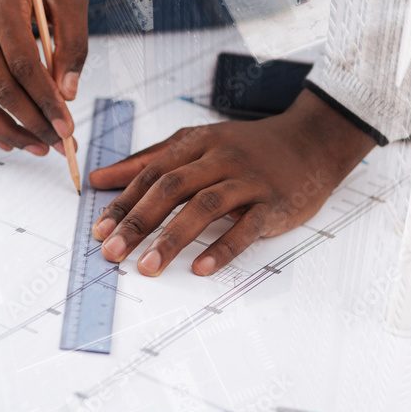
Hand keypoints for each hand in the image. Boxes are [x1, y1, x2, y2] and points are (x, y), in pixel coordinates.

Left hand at [89, 90, 375, 275]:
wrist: (311, 143)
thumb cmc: (250, 148)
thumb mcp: (199, 144)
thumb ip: (150, 160)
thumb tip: (100, 179)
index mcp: (198, 143)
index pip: (152, 172)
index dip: (124, 202)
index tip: (100, 230)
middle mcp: (221, 158)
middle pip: (173, 187)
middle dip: (139, 221)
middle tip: (113, 251)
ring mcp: (248, 180)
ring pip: (205, 206)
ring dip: (173, 238)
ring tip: (149, 266)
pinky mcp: (273, 203)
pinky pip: (246, 227)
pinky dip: (223, 248)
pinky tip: (202, 268)